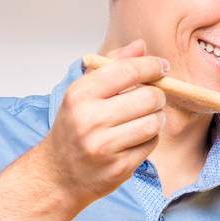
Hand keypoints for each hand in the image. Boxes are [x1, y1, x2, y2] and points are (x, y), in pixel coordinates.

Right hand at [37, 40, 168, 211]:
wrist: (58, 174)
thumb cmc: (73, 128)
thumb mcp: (83, 92)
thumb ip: (112, 66)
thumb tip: (140, 46)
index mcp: (81, 94)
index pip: (128, 71)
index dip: (151, 67)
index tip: (161, 67)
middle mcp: (91, 119)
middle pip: (148, 97)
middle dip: (158, 96)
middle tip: (153, 98)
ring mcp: (105, 146)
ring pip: (154, 122)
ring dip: (157, 118)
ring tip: (146, 117)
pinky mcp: (119, 167)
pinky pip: (151, 144)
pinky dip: (150, 138)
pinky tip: (137, 137)